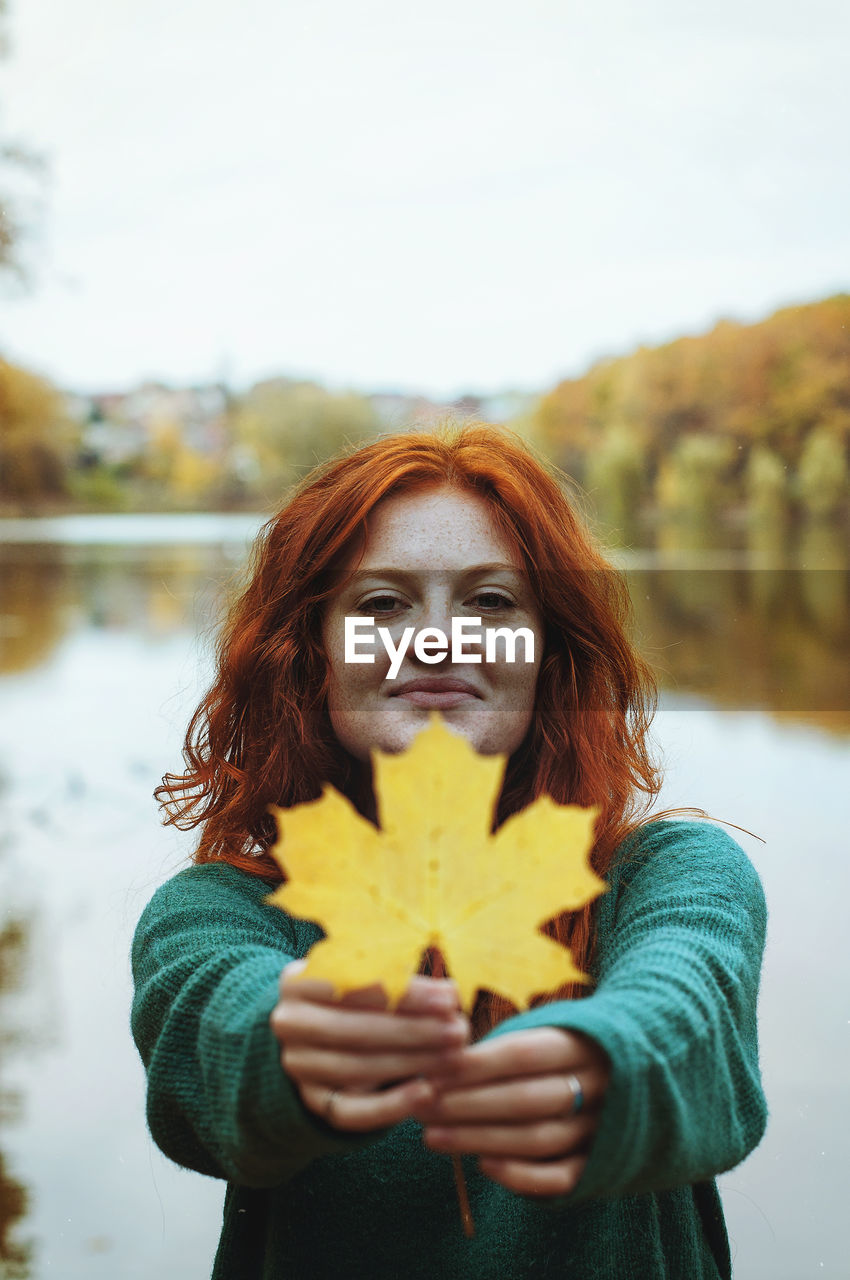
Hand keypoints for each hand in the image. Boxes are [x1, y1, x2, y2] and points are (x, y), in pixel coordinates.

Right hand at [270, 962, 469, 1132]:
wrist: (319, 1037)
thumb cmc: (358, 997)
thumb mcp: (368, 977)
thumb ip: (401, 982)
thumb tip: (451, 994)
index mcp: (298, 982)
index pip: (356, 986)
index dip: (407, 993)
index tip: (451, 998)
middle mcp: (290, 1023)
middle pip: (356, 1030)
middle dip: (415, 1031)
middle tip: (459, 1031)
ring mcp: (298, 1066)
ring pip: (357, 1069)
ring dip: (411, 1064)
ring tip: (454, 1057)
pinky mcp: (313, 1102)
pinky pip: (351, 1112)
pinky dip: (391, 1106)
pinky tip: (427, 1093)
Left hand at [413, 1026, 609, 1196]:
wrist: (631, 1075)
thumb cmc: (564, 1049)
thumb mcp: (546, 1030)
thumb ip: (505, 1044)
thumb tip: (443, 1056)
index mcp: (582, 1044)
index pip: (523, 1054)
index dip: (475, 1064)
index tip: (432, 1071)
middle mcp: (598, 1087)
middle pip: (527, 1099)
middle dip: (467, 1104)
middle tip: (420, 1106)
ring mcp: (601, 1128)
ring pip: (538, 1139)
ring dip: (480, 1139)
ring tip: (432, 1136)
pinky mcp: (599, 1165)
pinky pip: (561, 1178)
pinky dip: (521, 1176)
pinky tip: (482, 1166)